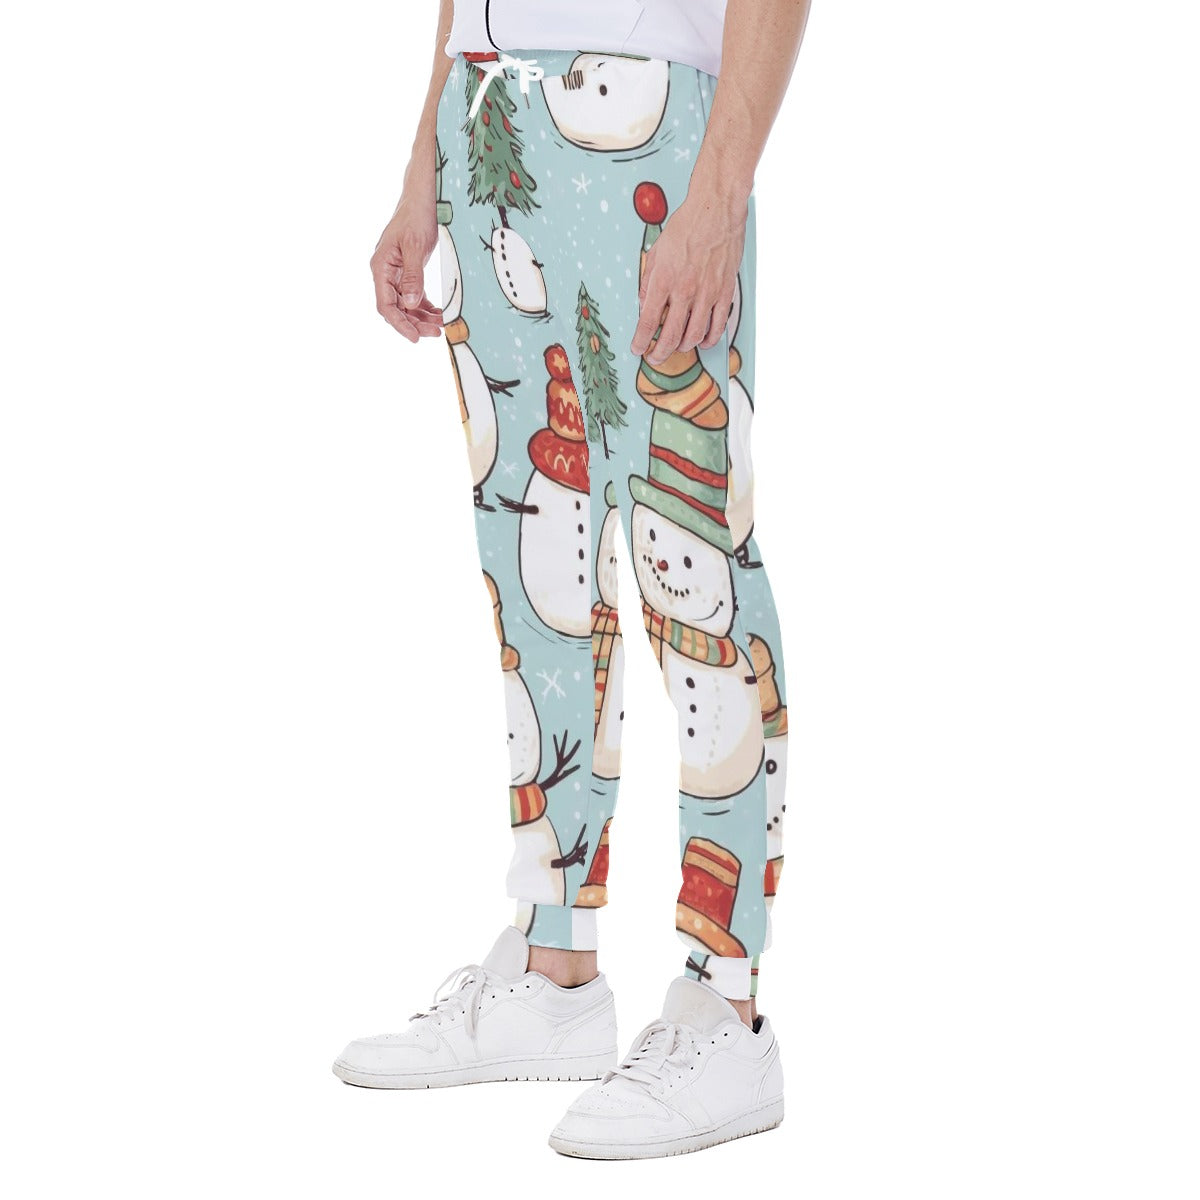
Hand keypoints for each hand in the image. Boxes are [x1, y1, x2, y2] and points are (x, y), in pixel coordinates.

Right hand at [370, 197, 442, 342]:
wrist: (422, 197)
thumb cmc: (416, 216)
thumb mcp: (416, 247)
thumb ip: (413, 277)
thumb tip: (410, 304)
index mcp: (381, 267)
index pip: (385, 305)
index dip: (399, 324)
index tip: (416, 337)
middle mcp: (385, 272)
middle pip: (396, 308)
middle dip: (414, 323)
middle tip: (436, 333)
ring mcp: (396, 273)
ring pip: (405, 304)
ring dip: (421, 317)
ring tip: (440, 326)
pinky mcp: (408, 271)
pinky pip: (414, 295)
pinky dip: (425, 306)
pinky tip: (438, 313)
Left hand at [630, 188, 748, 365]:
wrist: (716, 211)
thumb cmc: (686, 227)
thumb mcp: (656, 251)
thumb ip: (648, 281)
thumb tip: (644, 303)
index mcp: (663, 280)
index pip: (647, 321)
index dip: (641, 340)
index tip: (637, 349)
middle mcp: (684, 291)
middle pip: (670, 336)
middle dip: (660, 353)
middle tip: (655, 358)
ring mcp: (707, 294)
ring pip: (694, 335)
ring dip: (683, 347)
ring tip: (677, 348)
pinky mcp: (725, 292)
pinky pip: (717, 325)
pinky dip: (709, 339)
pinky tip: (702, 341)